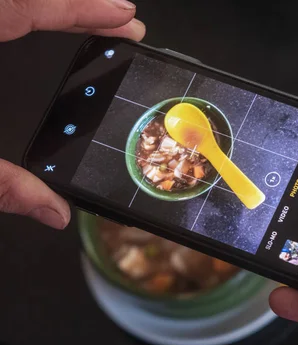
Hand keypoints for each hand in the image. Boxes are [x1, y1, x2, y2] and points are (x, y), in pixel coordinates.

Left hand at [0, 0, 145, 227]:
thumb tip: (52, 211)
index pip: (29, 7)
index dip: (83, 10)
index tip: (125, 17)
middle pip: (26, 0)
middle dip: (79, 7)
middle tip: (123, 21)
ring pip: (12, 4)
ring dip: (52, 9)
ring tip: (90, 23)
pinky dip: (24, 16)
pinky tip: (34, 33)